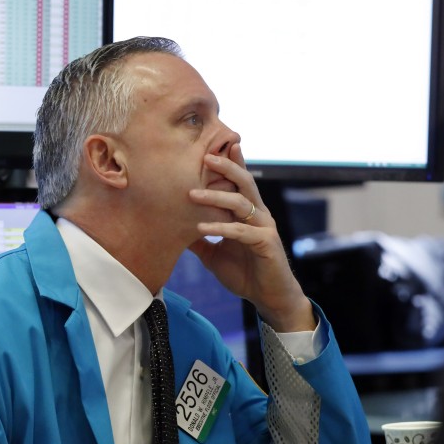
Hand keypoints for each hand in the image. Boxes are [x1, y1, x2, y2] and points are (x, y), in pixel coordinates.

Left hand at [186, 143, 314, 332]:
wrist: (268, 297)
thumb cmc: (244, 272)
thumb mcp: (214, 253)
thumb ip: (199, 239)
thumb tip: (175, 229)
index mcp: (247, 212)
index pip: (239, 182)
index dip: (230, 163)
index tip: (213, 146)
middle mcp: (258, 213)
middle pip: (244, 182)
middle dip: (226, 167)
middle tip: (205, 156)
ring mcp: (264, 227)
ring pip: (241, 202)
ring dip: (215, 197)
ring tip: (192, 195)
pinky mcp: (266, 243)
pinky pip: (241, 231)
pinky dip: (221, 228)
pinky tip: (201, 228)